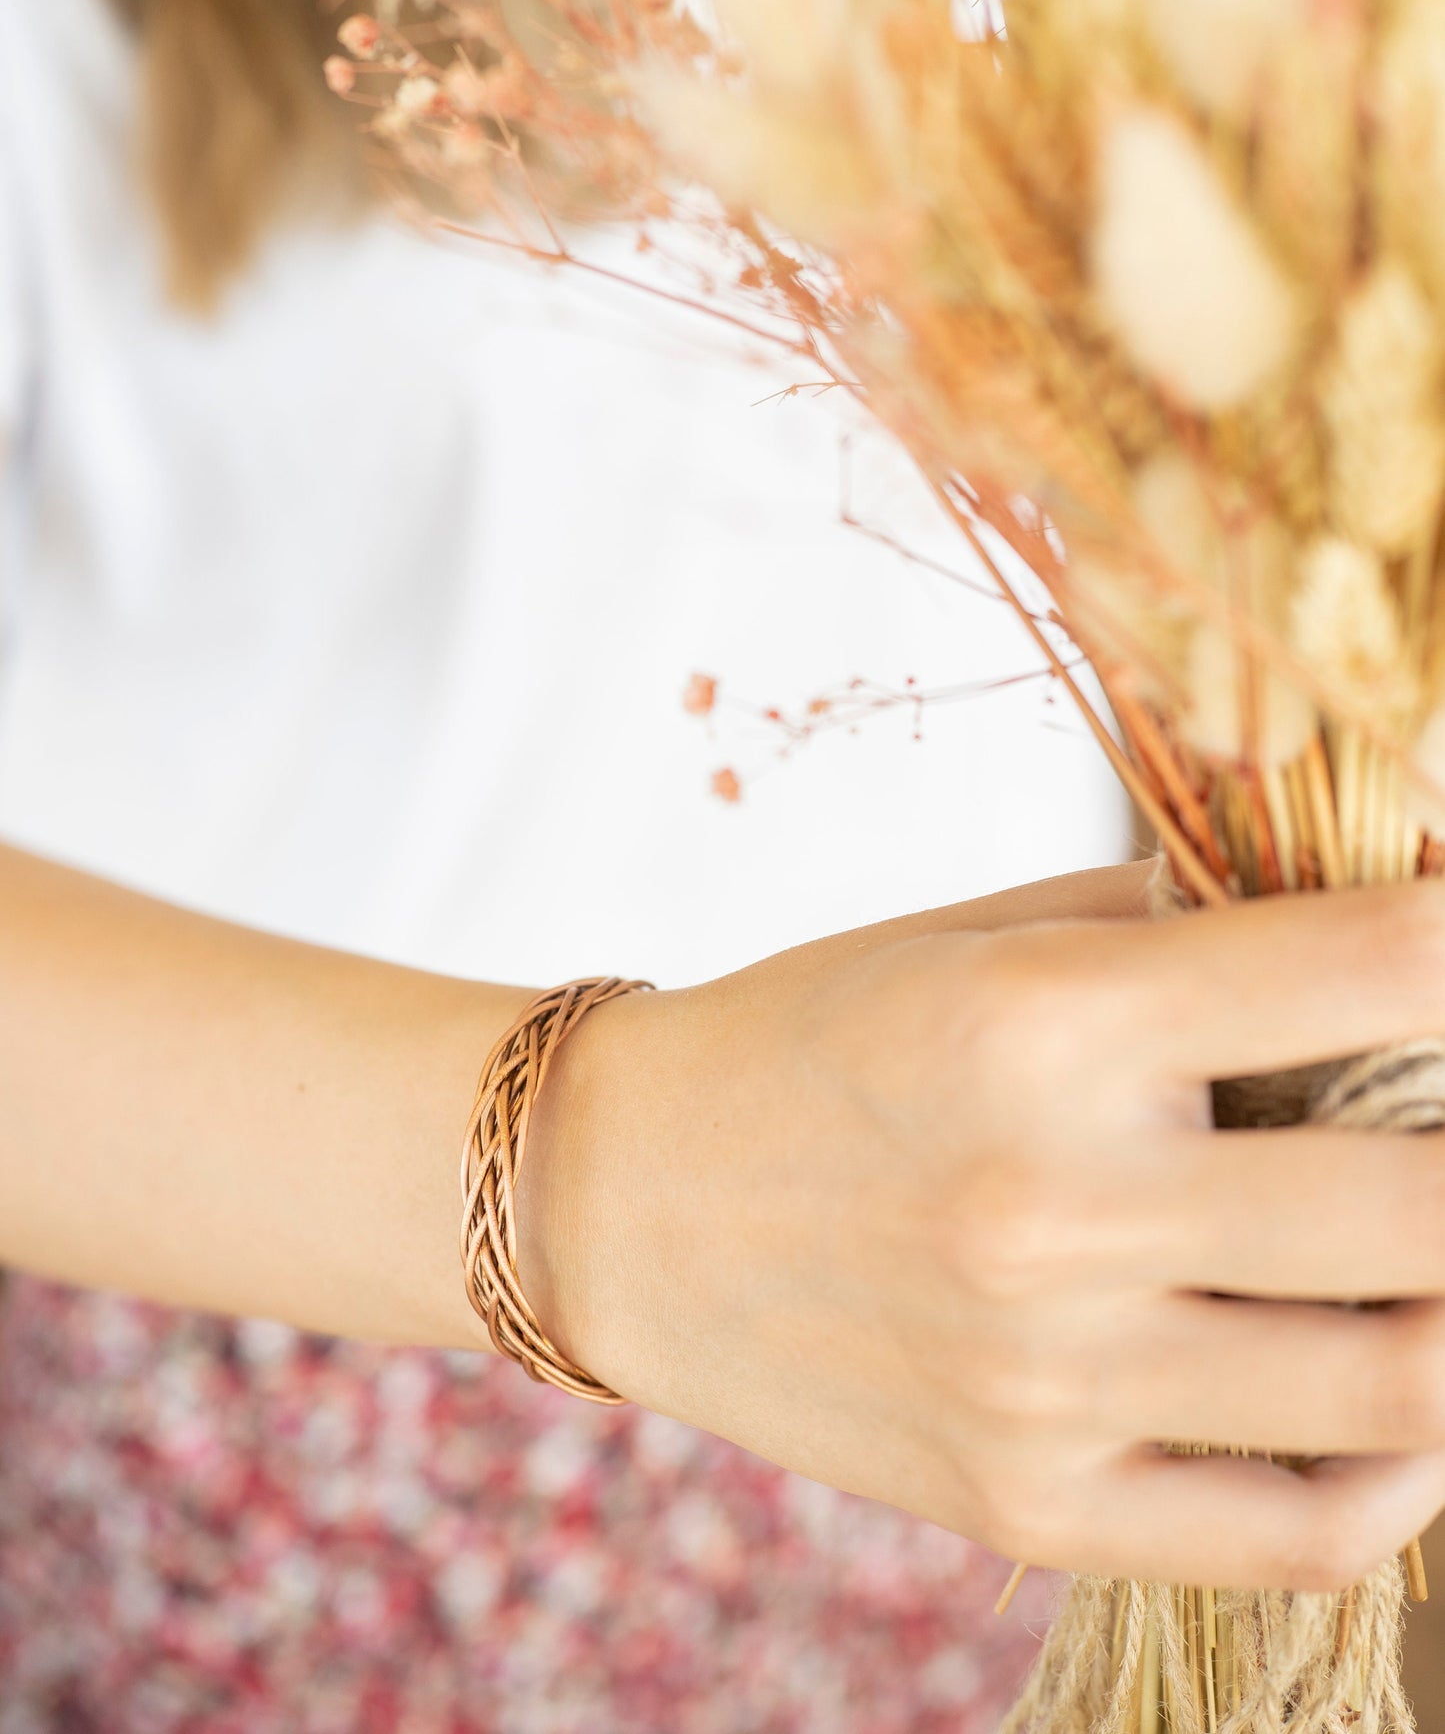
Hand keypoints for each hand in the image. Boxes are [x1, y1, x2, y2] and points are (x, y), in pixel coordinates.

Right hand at [519, 863, 1444, 1591]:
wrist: (626, 1198)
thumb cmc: (817, 1035)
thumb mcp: (985, 933)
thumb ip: (1191, 924)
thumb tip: (1399, 925)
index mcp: (1047, 1022)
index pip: (1376, 967)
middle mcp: (1056, 1204)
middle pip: (1423, 1204)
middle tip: (1441, 1120)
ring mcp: (1045, 1379)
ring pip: (1402, 1386)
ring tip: (1420, 1258)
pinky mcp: (1031, 1504)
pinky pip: (1301, 1533)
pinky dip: (1406, 1478)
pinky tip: (1403, 1413)